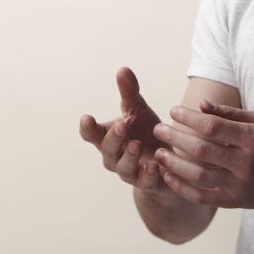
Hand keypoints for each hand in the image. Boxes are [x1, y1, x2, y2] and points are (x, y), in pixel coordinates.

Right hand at [79, 67, 169, 196]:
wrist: (167, 160)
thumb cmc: (145, 132)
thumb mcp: (138, 110)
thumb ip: (129, 93)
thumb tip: (122, 69)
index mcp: (108, 137)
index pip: (91, 134)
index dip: (87, 128)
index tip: (86, 118)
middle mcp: (115, 156)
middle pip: (107, 149)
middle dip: (114, 138)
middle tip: (122, 126)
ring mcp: (130, 172)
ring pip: (124, 168)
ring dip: (129, 157)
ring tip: (136, 145)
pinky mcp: (148, 184)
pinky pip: (145, 183)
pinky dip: (148, 175)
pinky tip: (155, 166)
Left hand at [151, 100, 253, 208]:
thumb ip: (230, 113)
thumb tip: (200, 105)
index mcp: (252, 139)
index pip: (214, 127)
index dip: (190, 118)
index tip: (174, 111)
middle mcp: (245, 163)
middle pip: (202, 150)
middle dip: (176, 138)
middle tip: (158, 129)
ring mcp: (238, 185)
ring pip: (198, 175)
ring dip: (174, 164)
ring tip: (159, 153)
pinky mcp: (233, 202)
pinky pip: (202, 197)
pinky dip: (182, 187)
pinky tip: (168, 176)